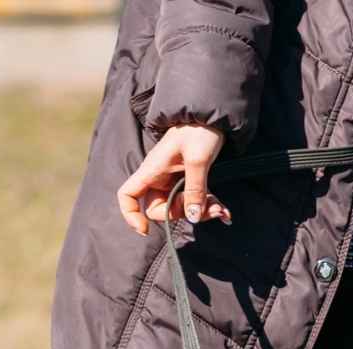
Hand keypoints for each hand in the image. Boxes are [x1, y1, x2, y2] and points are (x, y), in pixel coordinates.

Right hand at [115, 124, 232, 235]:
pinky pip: (194, 201)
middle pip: (159, 209)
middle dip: (181, 214)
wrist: (214, 116)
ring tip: (221, 210)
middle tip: (203, 208)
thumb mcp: (198, 159)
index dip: (130, 214)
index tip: (145, 229)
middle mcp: (159, 177)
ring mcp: (174, 180)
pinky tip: (225, 210)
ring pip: (181, 208)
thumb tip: (192, 217)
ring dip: (200, 213)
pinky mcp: (189, 180)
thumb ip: (194, 189)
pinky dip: (208, 206)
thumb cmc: (200, 130)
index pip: (127, 195)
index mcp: (152, 171)